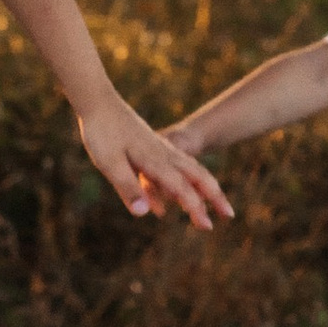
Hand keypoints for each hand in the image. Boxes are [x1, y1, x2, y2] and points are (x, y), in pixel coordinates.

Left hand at [78, 89, 232, 232]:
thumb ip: (128, 188)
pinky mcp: (152, 145)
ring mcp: (159, 148)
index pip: (182, 188)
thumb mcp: (109, 164)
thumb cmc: (101, 133)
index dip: (196, 207)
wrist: (98, 101)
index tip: (208, 225)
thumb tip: (145, 214)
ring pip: (190, 169)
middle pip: (197, 176)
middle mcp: (163, 154)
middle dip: (214, 196)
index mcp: (155, 161)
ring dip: (205, 187)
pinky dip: (184, 181)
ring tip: (216, 202)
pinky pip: (175, 166)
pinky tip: (169, 199)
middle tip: (229, 214)